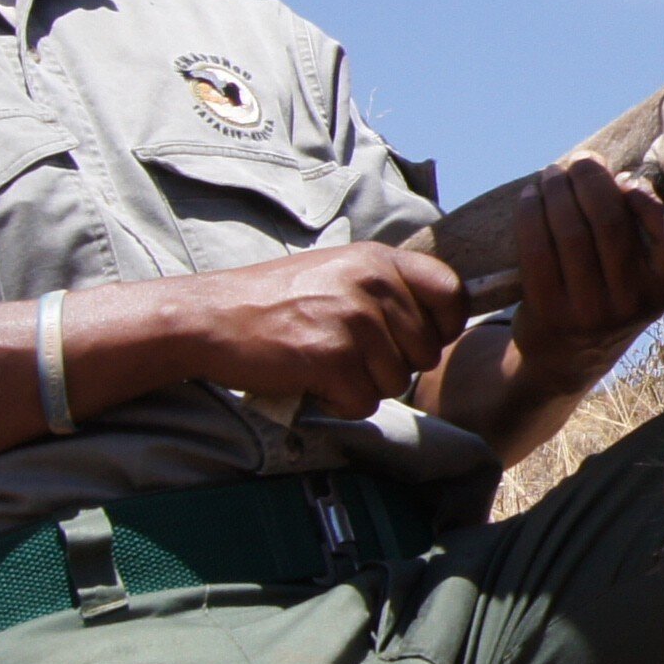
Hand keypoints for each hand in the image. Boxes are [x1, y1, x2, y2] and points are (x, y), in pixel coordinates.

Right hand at [163, 242, 470, 411]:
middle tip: (348, 355)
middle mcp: (372, 284)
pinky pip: (365, 402)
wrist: (211, 317)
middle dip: (392, 365)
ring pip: (396, 382)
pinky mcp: (332, 358)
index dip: (444, 326)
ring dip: (363, 386)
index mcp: (379, 259)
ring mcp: (353, 320)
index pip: (452, 292)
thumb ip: (388, 287)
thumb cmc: (275, 300)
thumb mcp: (339, 271)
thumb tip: (447, 316)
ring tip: (324, 364)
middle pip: (426, 351)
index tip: (417, 339)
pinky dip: (340, 404)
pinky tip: (312, 382)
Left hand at [503, 158, 663, 390]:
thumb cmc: (608, 297)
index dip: (635, 187)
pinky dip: (530, 213)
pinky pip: (536, 248)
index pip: (659, 221)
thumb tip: (615, 175)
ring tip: (551, 175)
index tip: (617, 172)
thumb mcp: (641, 274)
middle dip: (589, 179)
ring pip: (570, 230)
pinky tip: (529, 197)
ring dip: (556, 191)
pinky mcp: (550, 312)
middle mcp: (633, 301)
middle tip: (579, 160)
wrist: (569, 358)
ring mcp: (590, 310)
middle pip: (608, 219)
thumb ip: (638, 229)